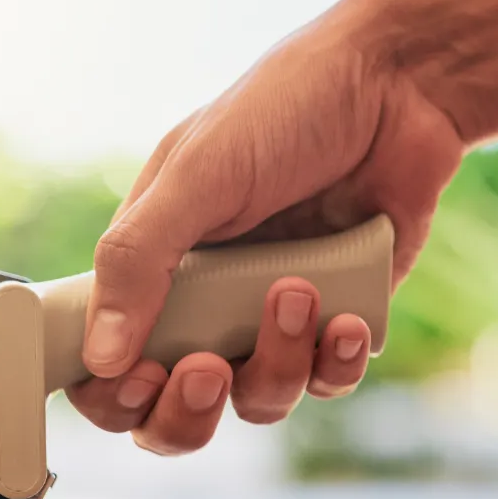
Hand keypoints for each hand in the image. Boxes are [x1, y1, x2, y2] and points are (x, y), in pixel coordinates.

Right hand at [69, 0, 468, 453]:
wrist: (398, 87)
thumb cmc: (285, 109)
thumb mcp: (197, 173)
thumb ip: (140, 259)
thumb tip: (99, 353)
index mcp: (156, 265)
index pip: (108, 363)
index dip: (114, 395)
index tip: (135, 382)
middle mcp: (211, 302)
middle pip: (177, 411)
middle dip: (187, 411)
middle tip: (206, 370)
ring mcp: (278, 317)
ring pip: (261, 398)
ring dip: (278, 363)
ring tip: (298, 290)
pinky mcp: (344, 319)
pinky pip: (331, 380)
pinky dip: (337, 360)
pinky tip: (347, 318)